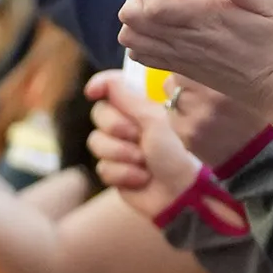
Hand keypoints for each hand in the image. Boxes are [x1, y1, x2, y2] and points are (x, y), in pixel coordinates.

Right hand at [85, 70, 200, 218]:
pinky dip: (124, 174)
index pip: (112, 89)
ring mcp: (119, 149)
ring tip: (144, 163)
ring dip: (122, 155)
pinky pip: (103, 168)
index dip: (100, 86)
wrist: (180, 192)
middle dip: (117, 128)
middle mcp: (127, 126)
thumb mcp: (153, 120)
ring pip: (96, 143)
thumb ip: (128, 98)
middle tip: (138, 137)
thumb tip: (104, 80)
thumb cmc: (174, 153)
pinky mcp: (114, 172)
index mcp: (139, 109)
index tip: (92, 91)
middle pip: (99, 115)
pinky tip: (141, 179)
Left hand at [118, 0, 272, 127]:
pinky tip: (165, 26)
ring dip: (138, 16)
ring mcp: (179, 57)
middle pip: (131, 17)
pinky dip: (141, 36)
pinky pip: (140, 54)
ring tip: (164, 5)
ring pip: (129, 37)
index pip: (151, 1)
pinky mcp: (179, 69)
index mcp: (205, 19)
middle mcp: (185, 40)